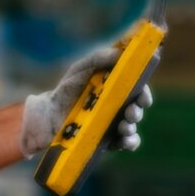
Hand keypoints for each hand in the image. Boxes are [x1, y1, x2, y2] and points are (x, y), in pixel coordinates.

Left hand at [19, 47, 152, 157]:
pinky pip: (125, 143)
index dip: (144, 93)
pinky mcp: (108, 140)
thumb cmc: (68, 87)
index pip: (137, 89)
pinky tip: (124, 140)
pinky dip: (130, 142)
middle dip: (137, 111)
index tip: (143, 98)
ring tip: (123, 126)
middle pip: (137, 108)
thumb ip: (100, 58)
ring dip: (132, 127)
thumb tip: (121, 53)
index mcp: (116, 88)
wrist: (51, 113)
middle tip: (130, 113)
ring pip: (132, 126)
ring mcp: (114, 124)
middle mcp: (118, 106)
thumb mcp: (83, 68)